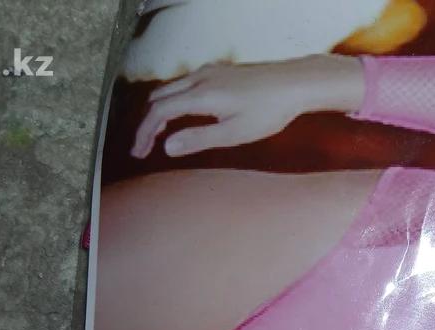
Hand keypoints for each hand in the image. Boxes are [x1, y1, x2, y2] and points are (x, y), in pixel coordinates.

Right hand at [132, 54, 364, 157]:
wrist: (295, 83)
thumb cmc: (270, 111)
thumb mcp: (235, 132)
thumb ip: (199, 139)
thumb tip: (167, 146)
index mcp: (201, 95)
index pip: (158, 112)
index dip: (144, 133)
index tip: (139, 153)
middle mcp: (200, 78)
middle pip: (158, 98)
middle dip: (146, 123)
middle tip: (143, 148)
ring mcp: (209, 71)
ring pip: (170, 89)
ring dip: (159, 111)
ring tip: (157, 135)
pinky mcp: (219, 71)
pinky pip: (184, 84)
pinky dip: (173, 100)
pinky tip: (182, 116)